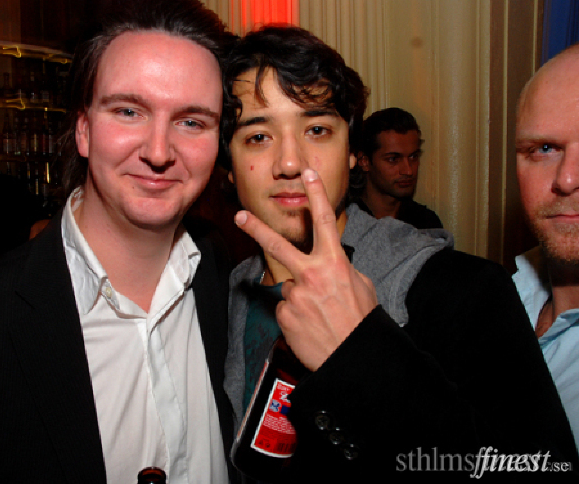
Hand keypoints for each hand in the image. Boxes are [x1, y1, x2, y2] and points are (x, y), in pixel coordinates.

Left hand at [235, 169, 377, 370]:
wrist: (354, 358)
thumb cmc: (361, 321)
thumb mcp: (361, 286)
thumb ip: (340, 269)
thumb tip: (327, 266)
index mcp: (334, 263)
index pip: (324, 221)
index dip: (317, 195)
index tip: (308, 174)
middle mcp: (311, 275)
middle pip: (278, 245)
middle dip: (256, 228)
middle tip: (240, 215)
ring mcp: (294, 295)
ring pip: (290, 287)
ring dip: (301, 298)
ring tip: (319, 316)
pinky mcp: (283, 315)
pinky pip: (285, 309)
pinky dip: (295, 316)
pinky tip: (311, 326)